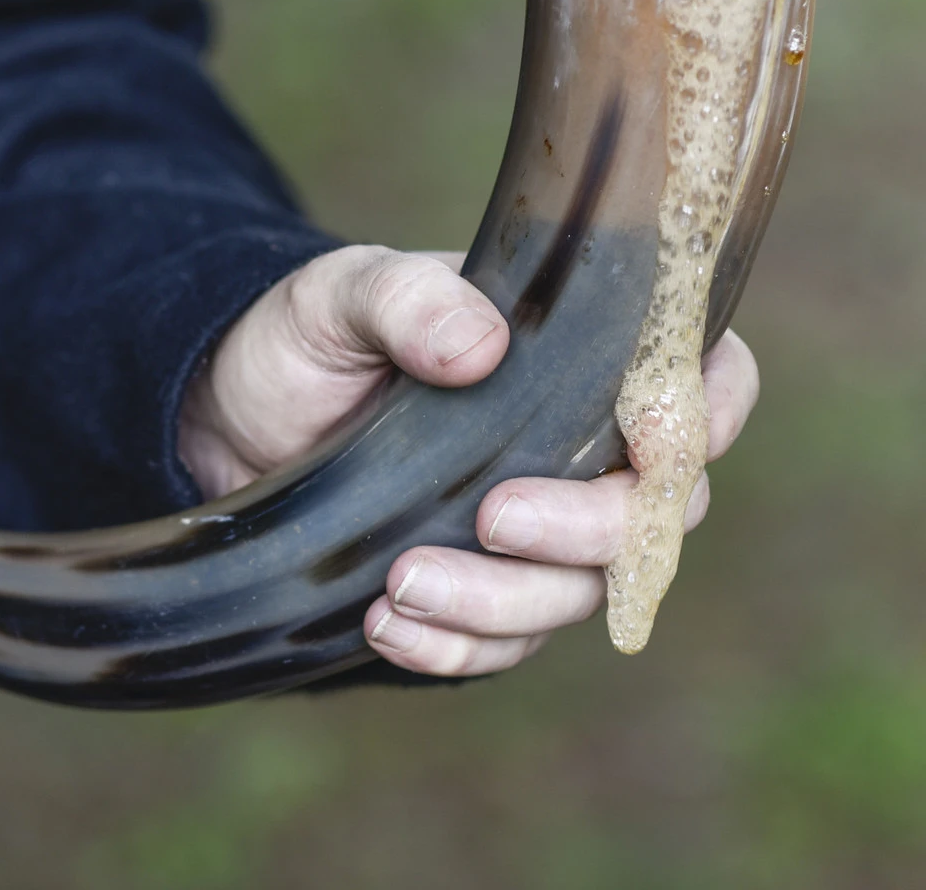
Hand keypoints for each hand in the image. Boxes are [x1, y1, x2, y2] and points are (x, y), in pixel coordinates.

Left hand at [178, 245, 759, 676]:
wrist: (237, 415)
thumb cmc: (310, 336)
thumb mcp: (344, 294)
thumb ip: (409, 299)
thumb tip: (482, 346)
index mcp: (576, 353)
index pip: (700, 378)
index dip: (704, 413)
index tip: (650, 439)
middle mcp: (575, 446)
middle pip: (653, 512)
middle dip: (586, 528)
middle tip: (492, 516)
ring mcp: (532, 526)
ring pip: (576, 593)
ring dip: (500, 601)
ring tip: (402, 582)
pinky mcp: (479, 589)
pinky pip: (501, 644)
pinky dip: (454, 648)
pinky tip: (388, 627)